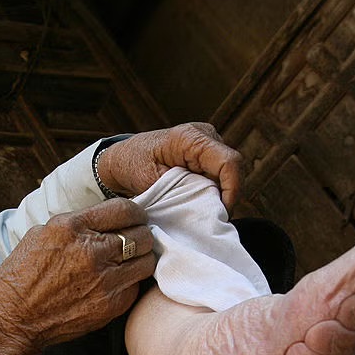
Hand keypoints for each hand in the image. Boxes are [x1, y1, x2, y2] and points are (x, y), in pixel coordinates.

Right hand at [0, 197, 155, 354]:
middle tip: (133, 241)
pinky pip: (136, 287)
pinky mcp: (111, 304)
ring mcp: (105, 279)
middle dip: (140, 235)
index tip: (134, 219)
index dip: (135, 213)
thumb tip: (103, 220)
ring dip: (140, 260)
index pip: (124, 209)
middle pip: (141, 235)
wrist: (14, 319)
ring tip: (128, 263)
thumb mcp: (41, 234)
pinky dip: (129, 284)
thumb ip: (75, 224)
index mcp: (72, 227)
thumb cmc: (22, 276)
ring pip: (146, 262)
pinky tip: (116, 284)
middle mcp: (92, 251)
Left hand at [97, 123, 242, 209]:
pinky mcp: (207, 156)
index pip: (228, 162)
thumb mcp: (151, 180)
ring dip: (218, 196)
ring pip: (228, 176)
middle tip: (210, 218)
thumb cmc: (132, 164)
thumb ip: (180, 189)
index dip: (232, 190)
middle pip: (232, 171)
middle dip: (225, 197)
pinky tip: (199, 203)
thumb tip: (205, 205)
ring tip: (202, 212)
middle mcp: (205, 136)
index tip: (222, 212)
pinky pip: (219, 176)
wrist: (122, 158)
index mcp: (191, 138)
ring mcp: (209, 144)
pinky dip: (212, 193)